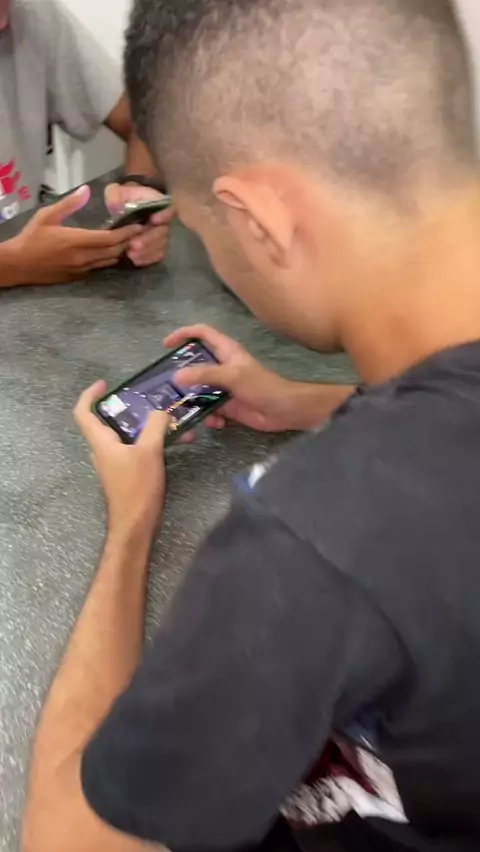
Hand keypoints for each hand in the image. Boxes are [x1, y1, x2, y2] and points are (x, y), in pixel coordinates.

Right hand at [7, 186, 141, 285]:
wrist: (18, 265)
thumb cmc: (32, 237)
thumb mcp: (47, 215)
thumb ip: (69, 204)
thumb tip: (86, 190)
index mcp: (77, 240)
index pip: (110, 238)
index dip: (127, 233)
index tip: (138, 226)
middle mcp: (83, 258)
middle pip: (114, 251)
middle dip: (128, 242)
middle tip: (139, 233)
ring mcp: (82, 270)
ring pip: (109, 261)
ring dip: (120, 252)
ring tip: (129, 242)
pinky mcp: (78, 277)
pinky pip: (99, 268)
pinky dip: (108, 259)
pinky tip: (111, 252)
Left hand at [74, 381, 169, 537]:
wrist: (136, 524)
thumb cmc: (137, 487)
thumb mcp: (150, 451)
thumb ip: (155, 426)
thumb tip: (160, 412)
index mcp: (101, 442)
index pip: (83, 412)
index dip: (89, 395)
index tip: (105, 385)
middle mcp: (104, 450)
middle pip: (109, 422)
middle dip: (130, 409)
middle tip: (149, 401)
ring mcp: (114, 463)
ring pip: (127, 436)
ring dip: (148, 426)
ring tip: (173, 422)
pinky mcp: (126, 473)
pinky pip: (137, 449)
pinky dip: (152, 442)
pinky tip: (176, 441)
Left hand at [104, 183, 172, 266]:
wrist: (122, 212)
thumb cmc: (121, 199)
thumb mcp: (116, 193)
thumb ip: (116, 195)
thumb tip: (115, 204)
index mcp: (158, 203)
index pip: (169, 208)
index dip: (165, 215)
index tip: (154, 220)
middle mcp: (164, 220)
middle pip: (163, 231)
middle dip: (149, 239)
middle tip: (133, 245)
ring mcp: (162, 235)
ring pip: (161, 246)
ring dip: (147, 252)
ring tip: (130, 255)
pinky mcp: (157, 247)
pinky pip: (157, 255)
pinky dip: (147, 259)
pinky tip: (135, 261)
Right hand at [164, 325, 351, 434]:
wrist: (285, 411)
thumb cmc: (262, 386)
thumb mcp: (232, 376)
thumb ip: (205, 375)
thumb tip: (177, 376)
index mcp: (226, 352)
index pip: (202, 333)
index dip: (184, 334)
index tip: (166, 345)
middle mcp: (223, 367)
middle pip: (196, 365)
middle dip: (183, 376)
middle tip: (167, 386)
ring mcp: (224, 387)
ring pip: (200, 391)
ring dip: (194, 402)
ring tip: (185, 410)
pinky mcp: (228, 406)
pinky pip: (210, 410)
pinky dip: (210, 417)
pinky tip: (216, 423)